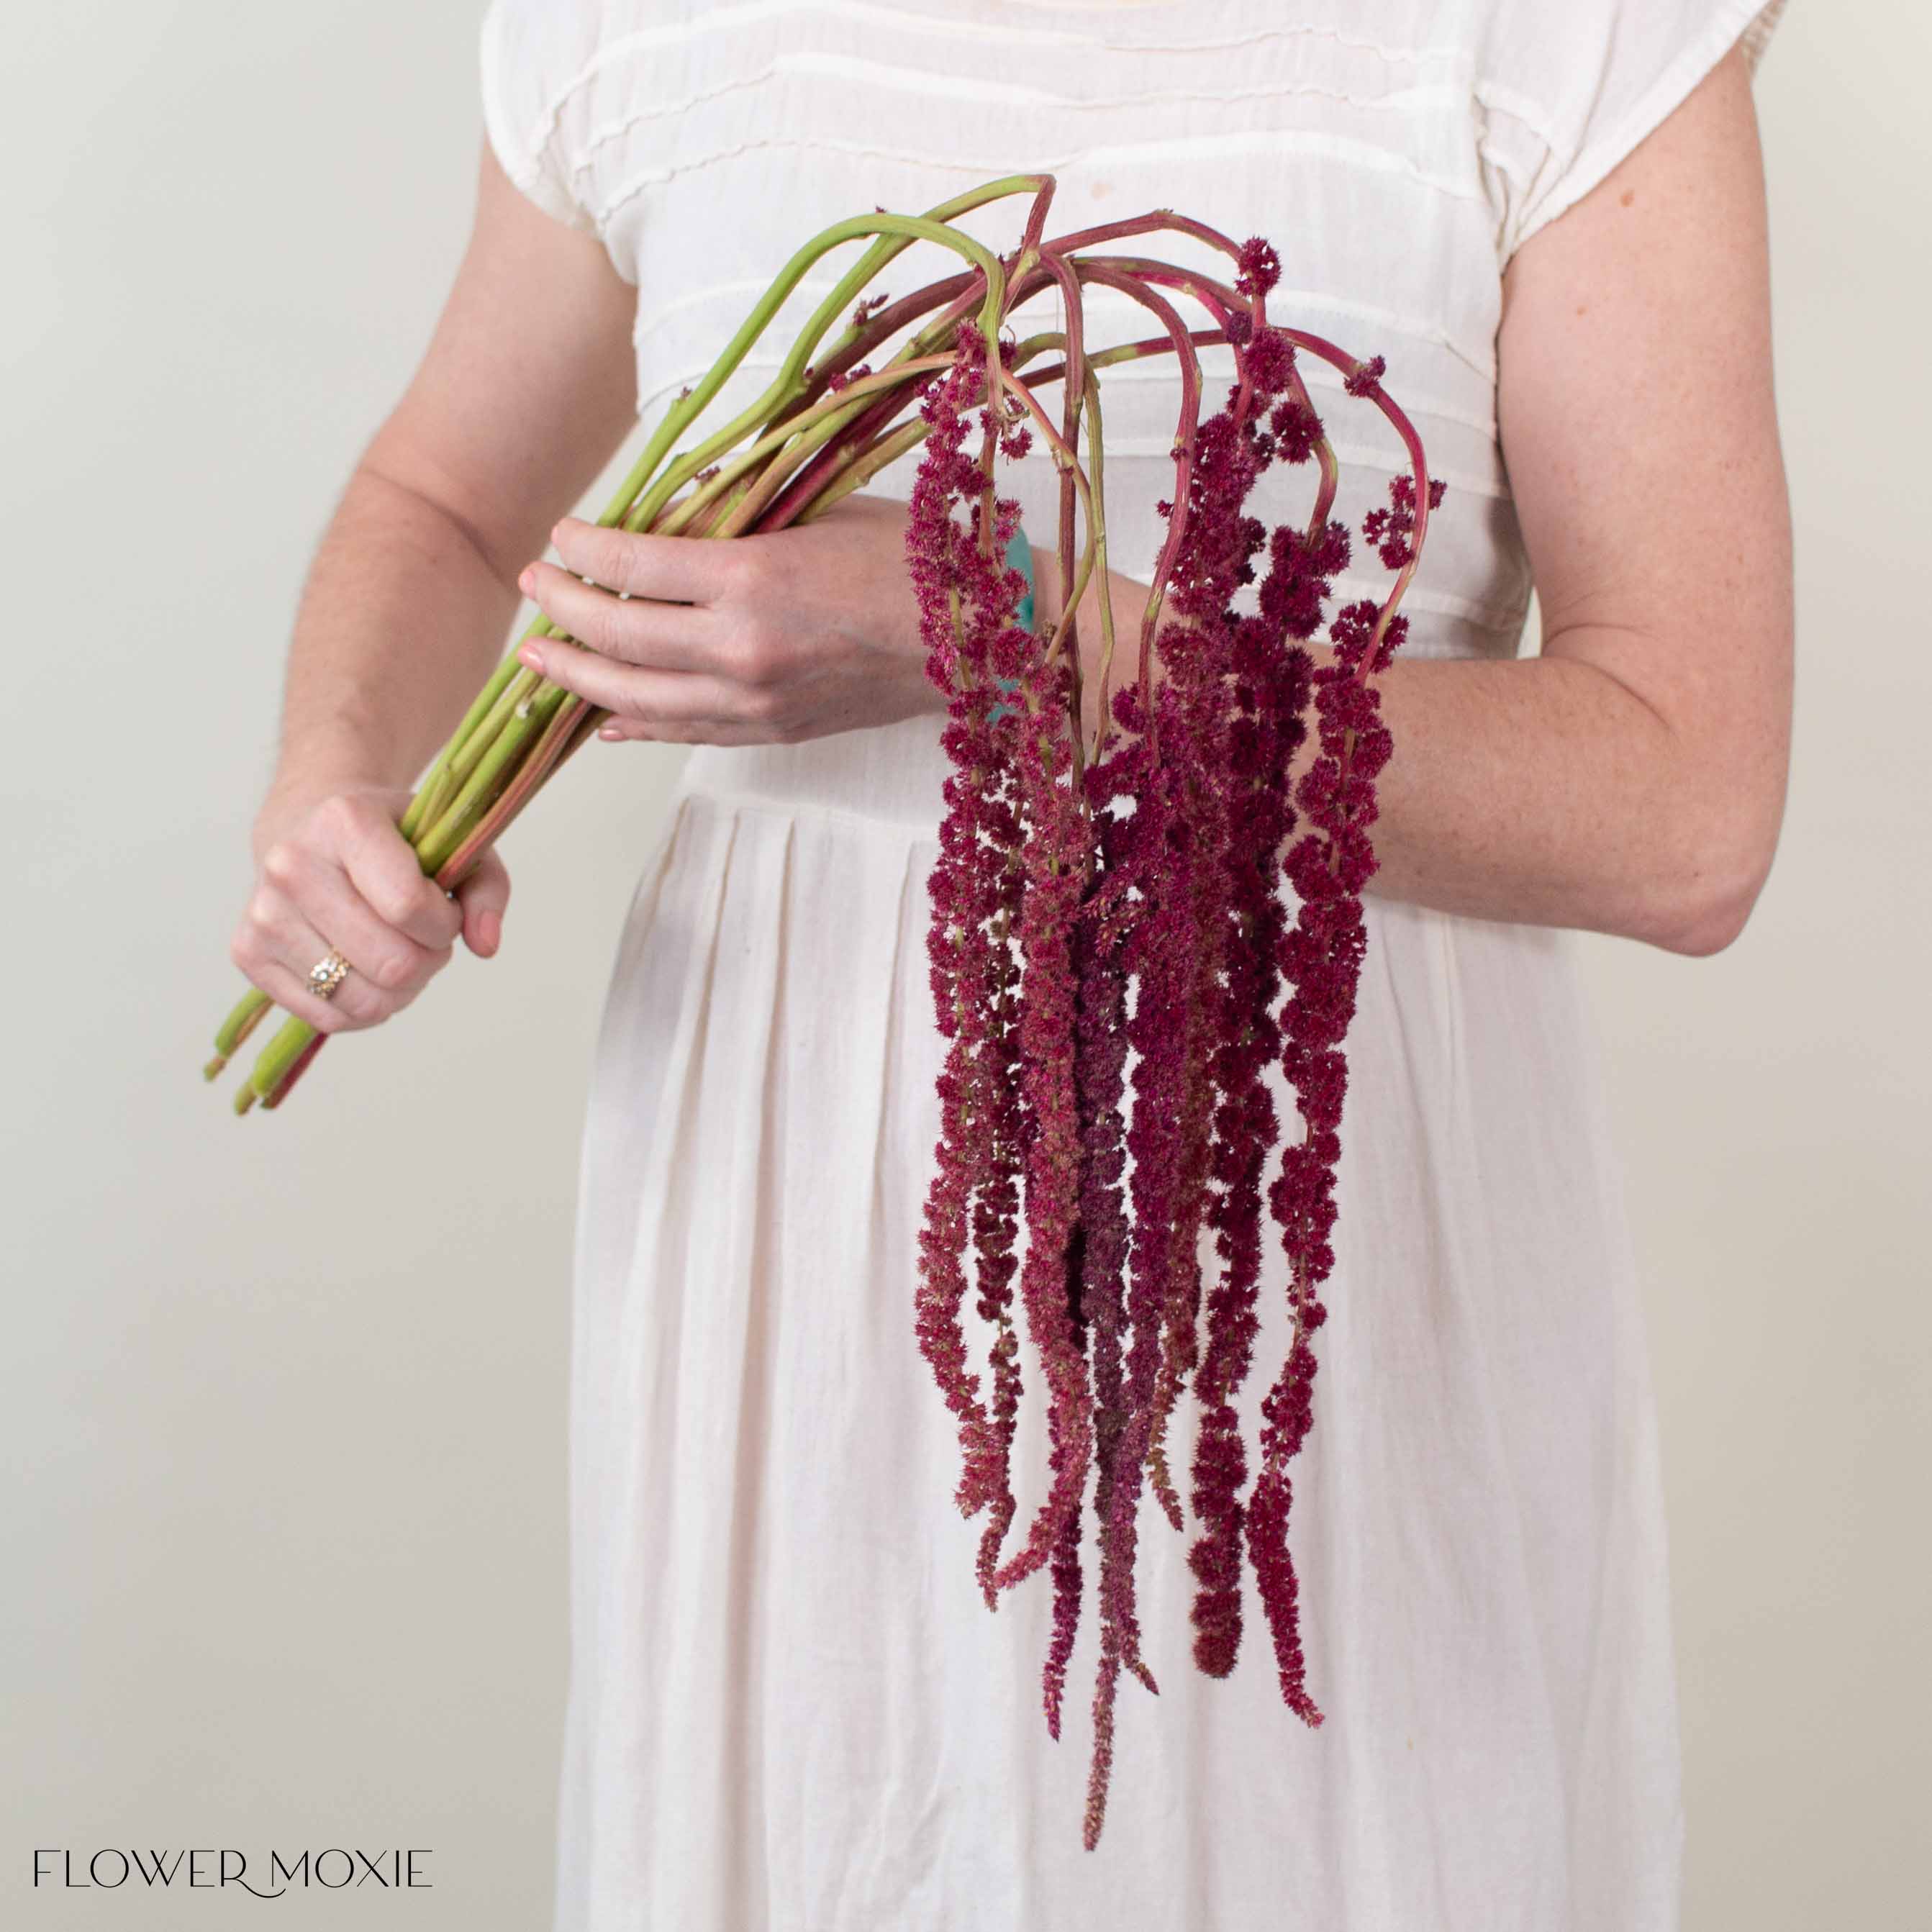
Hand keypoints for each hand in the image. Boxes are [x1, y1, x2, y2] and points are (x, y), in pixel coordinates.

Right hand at [230, 779, 509, 1033]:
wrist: (310, 827)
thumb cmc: (393, 841)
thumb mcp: (453, 844)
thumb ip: (487, 889)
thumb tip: (486, 946)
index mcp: (345, 821)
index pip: (409, 906)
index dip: (444, 924)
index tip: (442, 908)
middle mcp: (292, 864)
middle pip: (391, 963)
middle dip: (428, 961)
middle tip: (423, 937)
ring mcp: (263, 912)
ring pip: (362, 1000)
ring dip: (400, 991)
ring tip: (399, 953)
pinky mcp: (248, 953)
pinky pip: (328, 1018)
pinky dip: (365, 1009)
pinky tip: (366, 971)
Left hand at [513, 493, 936, 745]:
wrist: (981, 638)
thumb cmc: (909, 558)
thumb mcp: (815, 511)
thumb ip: (735, 522)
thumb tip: (661, 524)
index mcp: (752, 577)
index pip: (632, 564)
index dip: (583, 548)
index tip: (561, 535)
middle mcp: (743, 649)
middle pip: (617, 638)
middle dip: (560, 613)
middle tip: (533, 588)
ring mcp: (755, 701)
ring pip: (635, 700)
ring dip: (577, 679)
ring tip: (540, 660)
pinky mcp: (773, 732)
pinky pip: (683, 732)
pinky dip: (635, 724)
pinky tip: (605, 718)